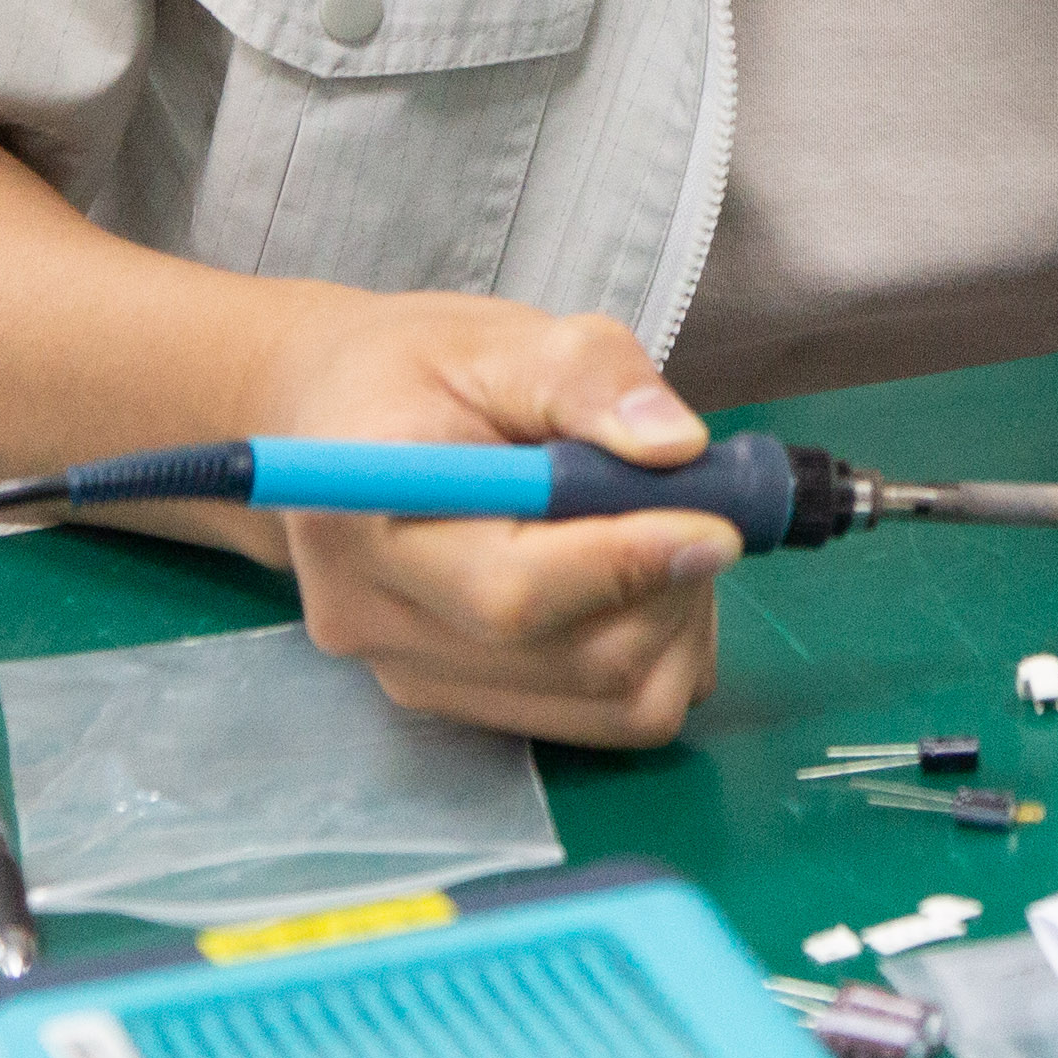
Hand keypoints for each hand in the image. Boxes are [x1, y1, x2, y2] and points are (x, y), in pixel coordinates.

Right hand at [247, 290, 732, 745]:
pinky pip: (607, 719)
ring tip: (665, 531)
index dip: (626, 566)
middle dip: (673, 586)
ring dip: (678, 623)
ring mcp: (415, 676)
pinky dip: (660, 656)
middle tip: (703, 505)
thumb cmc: (419, 372)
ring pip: (609, 703)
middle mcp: (374, 620)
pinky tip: (642, 582)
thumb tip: (676, 448)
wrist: (341, 422)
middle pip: (575, 659)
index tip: (716, 524)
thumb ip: (589, 377)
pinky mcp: (465, 704)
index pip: (509, 591)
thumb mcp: (503, 338)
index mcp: (361, 514)